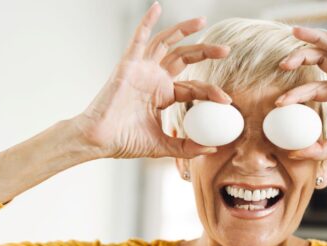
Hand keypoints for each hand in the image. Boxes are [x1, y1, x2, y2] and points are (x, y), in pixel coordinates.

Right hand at [70, 2, 230, 158]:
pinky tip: (157, 8)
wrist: (99, 140)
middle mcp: (153, 78)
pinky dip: (147, 21)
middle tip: (226, 50)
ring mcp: (141, 69)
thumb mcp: (162, 145)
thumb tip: (211, 150)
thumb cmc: (123, 141)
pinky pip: (139, 38)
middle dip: (205, 52)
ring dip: (184, 30)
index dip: (209, 91)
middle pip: (184, 58)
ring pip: (166, 43)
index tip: (226, 100)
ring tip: (203, 21)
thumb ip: (185, 147)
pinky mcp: (128, 64)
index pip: (192, 87)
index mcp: (161, 95)